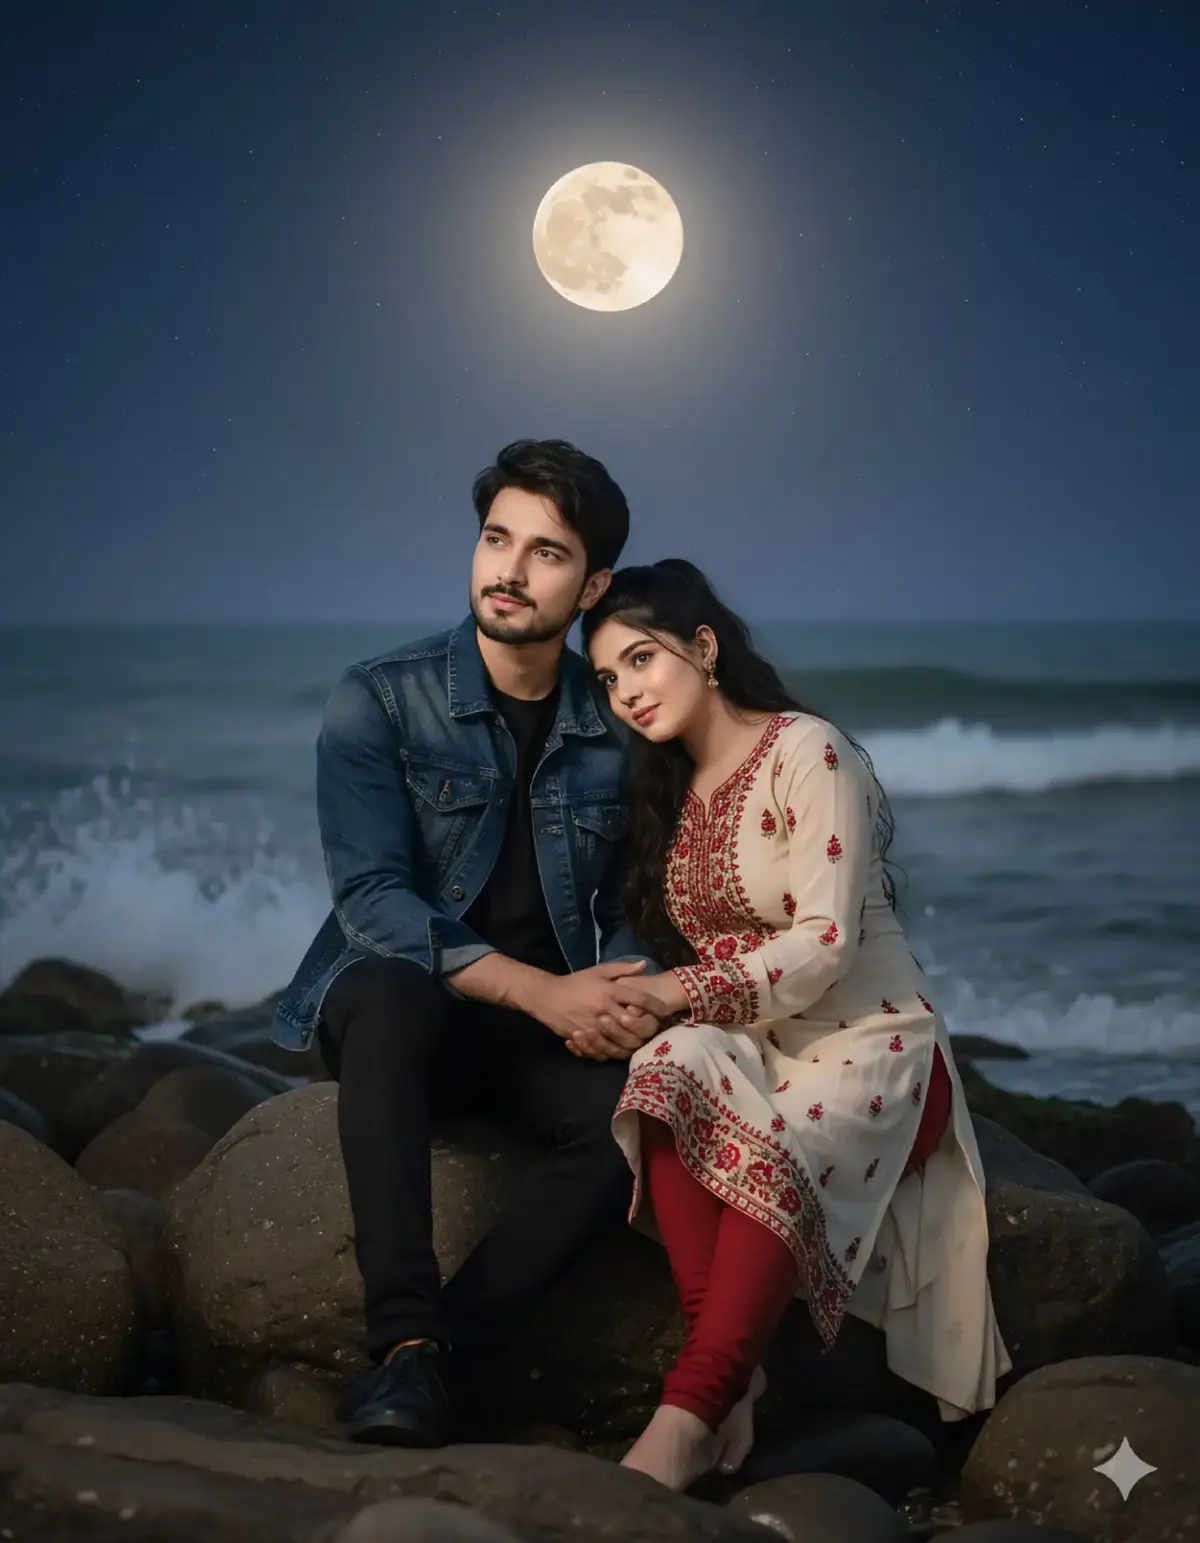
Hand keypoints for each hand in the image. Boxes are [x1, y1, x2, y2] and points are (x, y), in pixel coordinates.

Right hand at [567, 967, 688, 1060]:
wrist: (546, 996)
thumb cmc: (575, 982)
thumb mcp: (598, 971)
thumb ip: (622, 968)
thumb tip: (645, 964)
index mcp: (609, 991)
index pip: (640, 999)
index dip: (656, 1006)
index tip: (664, 1011)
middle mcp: (604, 1009)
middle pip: (634, 1025)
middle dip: (647, 1028)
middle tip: (654, 1029)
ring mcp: (593, 1026)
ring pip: (620, 1042)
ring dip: (632, 1043)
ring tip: (638, 1041)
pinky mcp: (584, 1039)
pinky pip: (603, 1052)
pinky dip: (613, 1052)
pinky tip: (619, 1048)